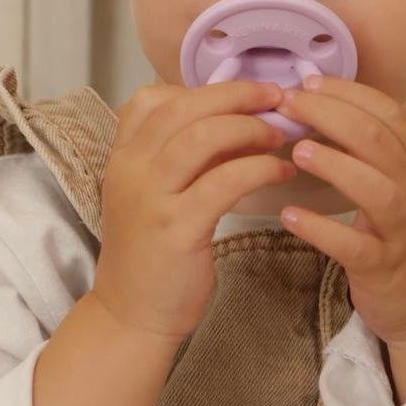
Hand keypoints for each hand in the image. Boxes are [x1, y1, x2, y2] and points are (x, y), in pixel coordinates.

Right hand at [92, 80, 295, 344]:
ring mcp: (150, 198)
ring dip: (249, 128)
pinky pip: (224, 182)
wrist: (131, 316)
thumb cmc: (153, 251)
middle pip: (184, 108)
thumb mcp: (157, 191)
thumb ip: (186, 154)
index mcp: (124, 156)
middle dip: (236, 95)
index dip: (204, 88)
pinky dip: (259, 168)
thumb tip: (242, 119)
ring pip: (202, 137)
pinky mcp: (176, 229)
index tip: (245, 93)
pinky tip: (280, 171)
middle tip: (276, 97)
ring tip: (279, 135)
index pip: (154, 98)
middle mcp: (131, 169)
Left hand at [276, 75, 405, 395]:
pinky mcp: (384, 266)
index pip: (389, 113)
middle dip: (331, 114)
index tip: (309, 81)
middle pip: (378, 140)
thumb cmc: (395, 230)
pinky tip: (290, 216)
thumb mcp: (392, 181)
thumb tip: (317, 101)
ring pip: (375, 188)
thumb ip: (366, 146)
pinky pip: (354, 245)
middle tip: (288, 103)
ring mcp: (402, 229)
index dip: (350, 93)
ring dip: (335, 164)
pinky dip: (322, 228)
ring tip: (296, 150)